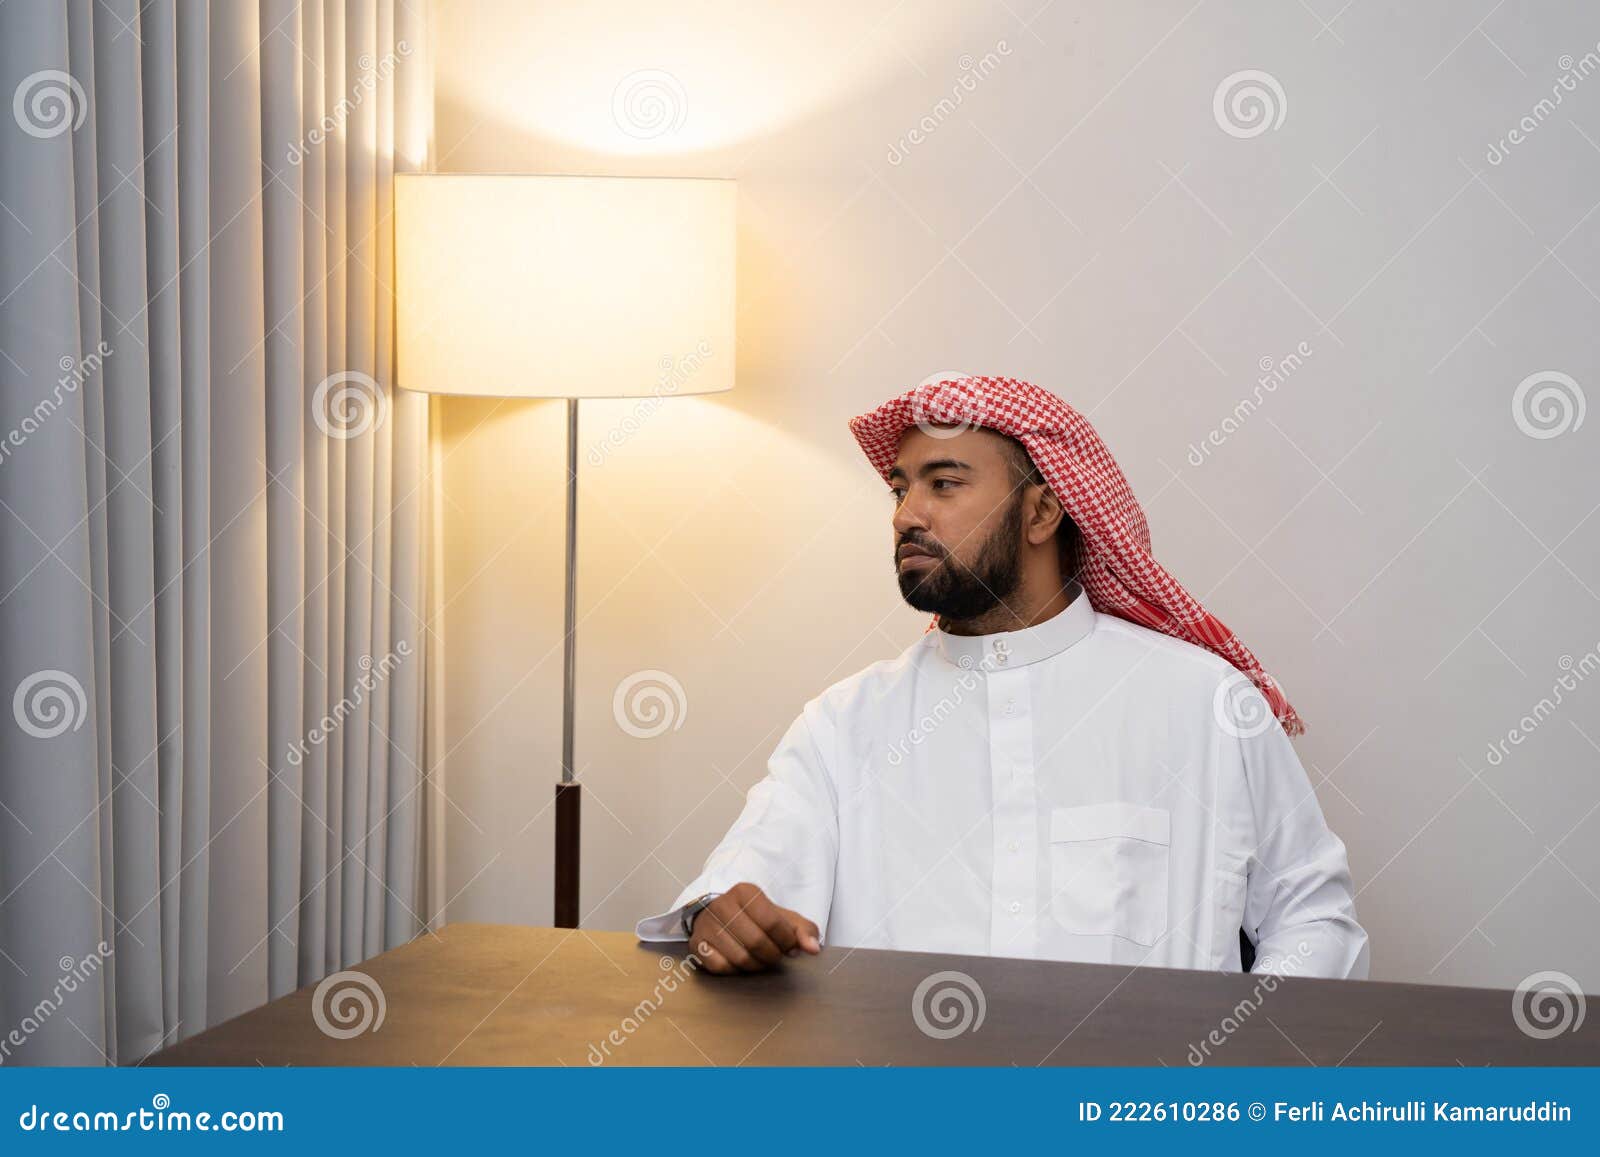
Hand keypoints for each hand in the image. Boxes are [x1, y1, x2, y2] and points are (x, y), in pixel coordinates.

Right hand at [688, 882, 821, 974]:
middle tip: (775, 955)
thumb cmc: (754, 917)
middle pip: (757, 942)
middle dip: (772, 955)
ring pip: (739, 958)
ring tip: (760, 959)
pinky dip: (735, 970)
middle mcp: (722, 905)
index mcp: (745, 892)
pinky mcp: (696, 943)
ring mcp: (706, 924)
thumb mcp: (782, 917)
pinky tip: (739, 961)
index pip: (773, 922)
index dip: (786, 941)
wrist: (720, 915)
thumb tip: (814, 949)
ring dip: (756, 965)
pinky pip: (720, 967)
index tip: (788, 945)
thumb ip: (803, 930)